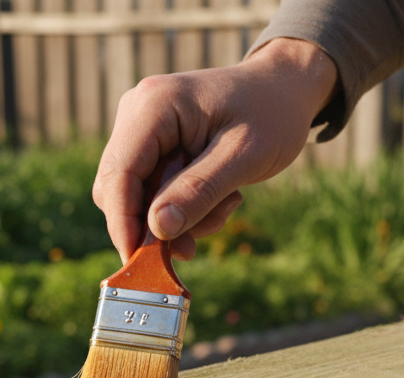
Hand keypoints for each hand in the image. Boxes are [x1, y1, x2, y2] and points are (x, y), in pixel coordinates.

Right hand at [92, 37, 338, 262]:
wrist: (285, 89)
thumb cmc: (272, 113)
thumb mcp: (244, 156)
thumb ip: (199, 191)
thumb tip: (157, 229)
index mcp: (153, 106)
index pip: (118, 174)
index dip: (123, 223)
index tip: (138, 262)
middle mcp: (137, 113)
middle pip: (119, 188)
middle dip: (154, 224)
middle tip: (194, 247)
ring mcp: (142, 129)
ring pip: (136, 196)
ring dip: (177, 218)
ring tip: (224, 206)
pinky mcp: (153, 145)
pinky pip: (152, 191)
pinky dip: (182, 208)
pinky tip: (219, 198)